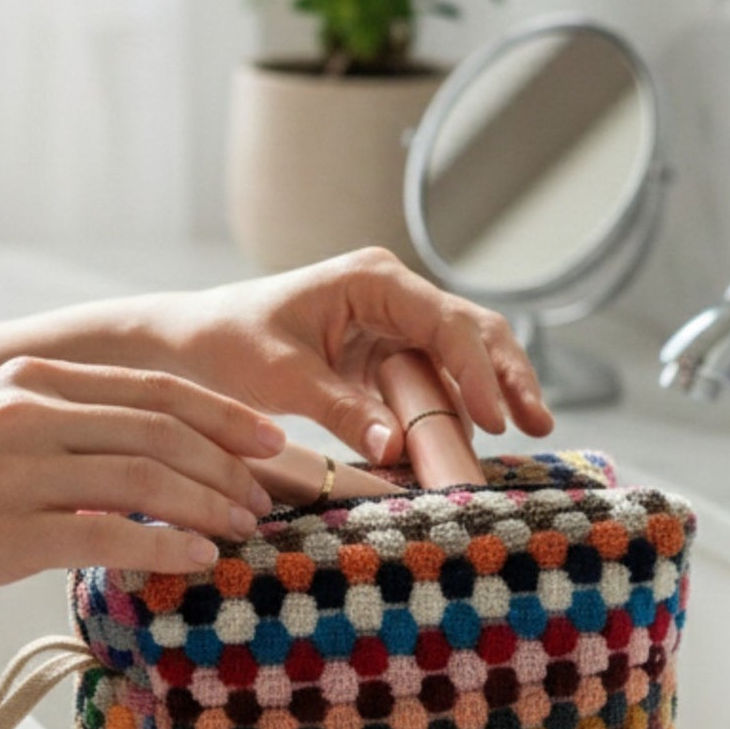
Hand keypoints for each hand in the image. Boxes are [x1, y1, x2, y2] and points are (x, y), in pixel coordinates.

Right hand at [0, 357, 285, 616]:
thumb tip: (133, 461)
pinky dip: (164, 544)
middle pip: (161, 427)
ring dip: (209, 504)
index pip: (151, 388)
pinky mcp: (1, 531)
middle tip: (268, 496)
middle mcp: (28, 412)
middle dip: (228, 462)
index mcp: (29, 381)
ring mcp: (15, 469)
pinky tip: (200, 560)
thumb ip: (54, 431)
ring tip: (244, 530)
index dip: (221, 414)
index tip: (270, 440)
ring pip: (145, 476)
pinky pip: (106, 532)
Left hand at [150, 247, 555, 465]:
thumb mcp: (280, 376)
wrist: (190, 344)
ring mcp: (393, 326)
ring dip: (487, 399)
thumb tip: (396, 447)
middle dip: (508, 376)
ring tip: (518, 441)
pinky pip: (431, 385)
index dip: (479, 370)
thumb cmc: (226, 344)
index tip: (497, 418)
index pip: (445, 322)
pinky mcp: (385, 358)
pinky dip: (451, 415)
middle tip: (539, 424)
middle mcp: (392, 296)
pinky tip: (465, 449)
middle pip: (472, 332)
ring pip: (461, 359)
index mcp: (372, 280)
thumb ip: (341, 408)